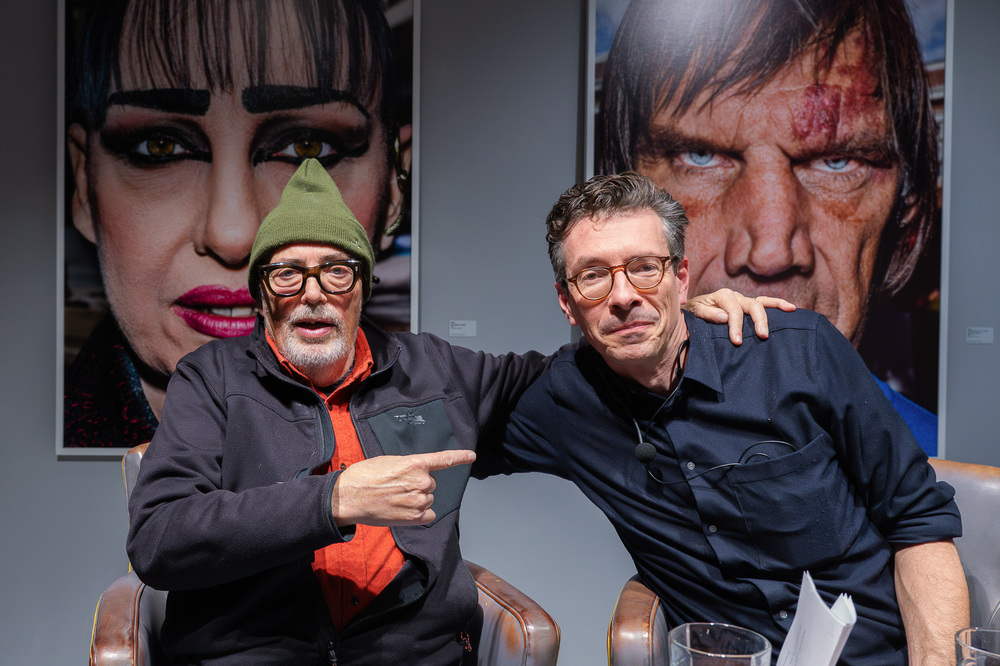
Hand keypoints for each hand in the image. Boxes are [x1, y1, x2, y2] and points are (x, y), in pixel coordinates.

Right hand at [330, 450, 475, 526]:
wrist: (349, 496)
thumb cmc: (365, 476)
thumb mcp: (390, 462)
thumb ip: (409, 467)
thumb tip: (417, 475)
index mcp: (415, 464)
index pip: (443, 460)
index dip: (459, 457)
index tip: (472, 456)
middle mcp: (421, 482)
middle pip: (431, 483)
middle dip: (418, 484)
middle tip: (398, 486)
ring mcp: (419, 501)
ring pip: (428, 499)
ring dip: (417, 499)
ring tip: (395, 498)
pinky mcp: (415, 518)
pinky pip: (428, 515)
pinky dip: (420, 515)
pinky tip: (404, 511)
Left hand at [685, 289, 795, 343]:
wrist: (691, 310)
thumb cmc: (693, 312)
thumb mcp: (695, 312)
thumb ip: (708, 314)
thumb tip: (725, 317)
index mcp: (722, 296)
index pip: (733, 311)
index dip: (736, 326)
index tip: (737, 341)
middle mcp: (735, 296)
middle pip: (751, 305)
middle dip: (758, 320)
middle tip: (762, 336)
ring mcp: (743, 300)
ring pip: (761, 303)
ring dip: (774, 310)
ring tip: (788, 313)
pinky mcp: (747, 306)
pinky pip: (765, 302)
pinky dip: (778, 304)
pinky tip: (791, 308)